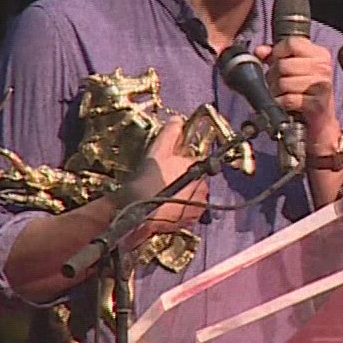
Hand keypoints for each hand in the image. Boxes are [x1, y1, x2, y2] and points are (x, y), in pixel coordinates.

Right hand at [116, 119, 207, 233]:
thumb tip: (178, 120)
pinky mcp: (189, 222)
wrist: (138, 214)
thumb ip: (171, 133)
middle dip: (182, 176)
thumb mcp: (158, 151)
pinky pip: (186, 211)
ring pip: (191, 195)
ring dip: (181, 192)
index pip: (197, 159)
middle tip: (162, 177)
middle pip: (195, 177)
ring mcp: (198, 207)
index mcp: (199, 169)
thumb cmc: (149, 181)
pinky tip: (163, 205)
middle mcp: (203, 189)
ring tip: (161, 192)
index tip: (170, 162)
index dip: (182, 159)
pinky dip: (178, 208)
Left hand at [253, 39, 340, 151]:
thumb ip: (275, 56)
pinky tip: (284, 104)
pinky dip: (280, 103)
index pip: (291, 43)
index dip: (277, 52)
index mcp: (320, 54)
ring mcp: (321, 85)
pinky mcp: (317, 103)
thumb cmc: (307, 93)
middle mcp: (323, 67)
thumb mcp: (293, 69)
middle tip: (277, 83)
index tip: (275, 61)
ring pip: (283, 82)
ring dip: (276, 91)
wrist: (322, 121)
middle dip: (273, 76)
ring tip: (281, 94)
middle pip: (284, 64)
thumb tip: (260, 51)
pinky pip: (288, 99)